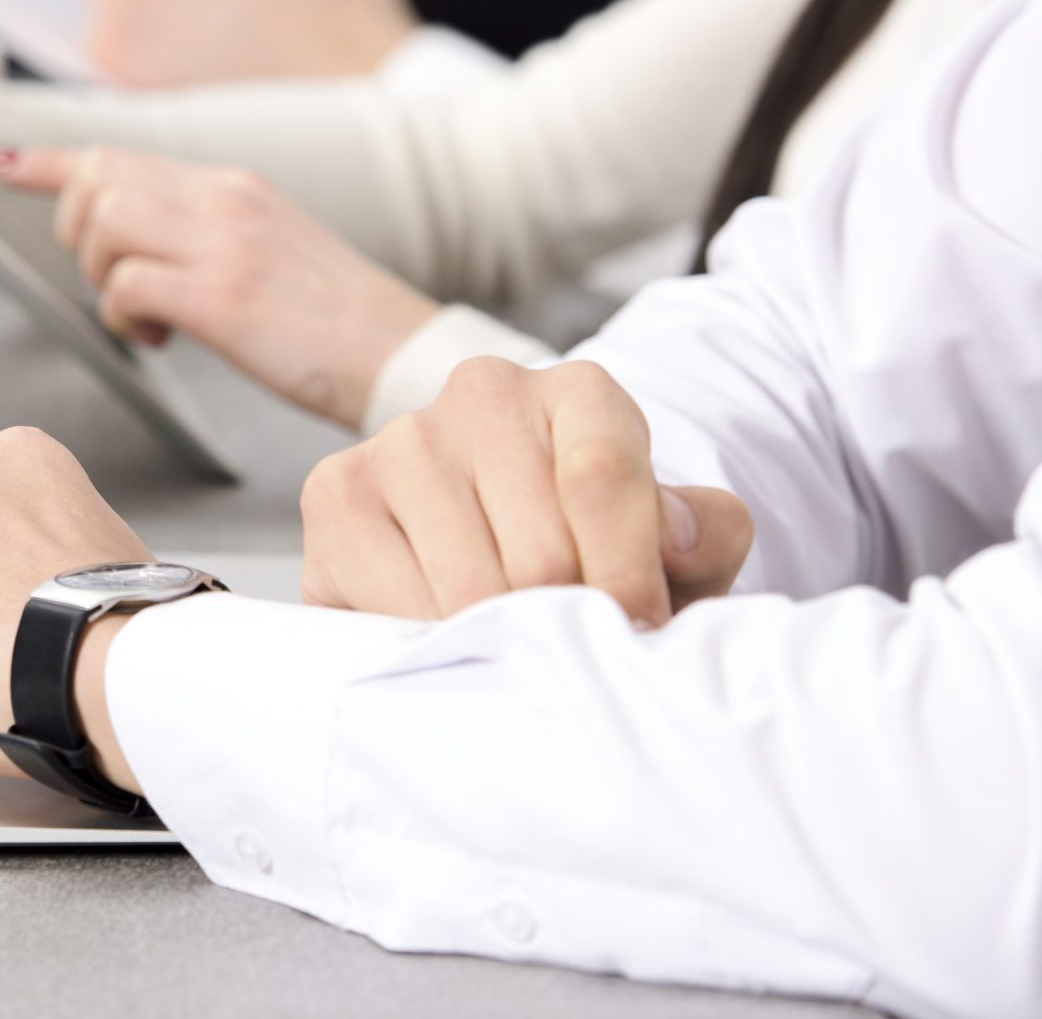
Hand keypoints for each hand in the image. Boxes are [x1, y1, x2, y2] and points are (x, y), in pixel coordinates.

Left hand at [0, 146, 436, 428]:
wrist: (399, 354)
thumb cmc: (335, 321)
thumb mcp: (271, 248)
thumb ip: (210, 232)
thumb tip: (142, 244)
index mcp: (234, 187)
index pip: (125, 154)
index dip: (55, 161)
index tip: (11, 168)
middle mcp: (225, 200)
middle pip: (101, 179)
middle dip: (74, 230)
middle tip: (102, 277)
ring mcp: (225, 245)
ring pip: (106, 222)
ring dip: (100, 274)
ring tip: (140, 315)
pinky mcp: (223, 297)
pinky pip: (127, 284)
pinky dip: (122, 315)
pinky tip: (155, 337)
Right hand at [301, 358, 754, 626]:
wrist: (479, 540)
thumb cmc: (591, 551)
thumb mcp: (674, 546)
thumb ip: (706, 532)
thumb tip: (670, 540)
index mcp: (580, 393)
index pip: (602, 475)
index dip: (628, 579)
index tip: (638, 630)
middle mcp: (485, 393)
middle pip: (540, 551)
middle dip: (566, 623)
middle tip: (571, 649)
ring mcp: (402, 439)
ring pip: (471, 587)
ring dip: (503, 642)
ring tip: (515, 645)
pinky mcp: (336, 491)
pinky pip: (398, 601)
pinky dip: (434, 642)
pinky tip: (450, 634)